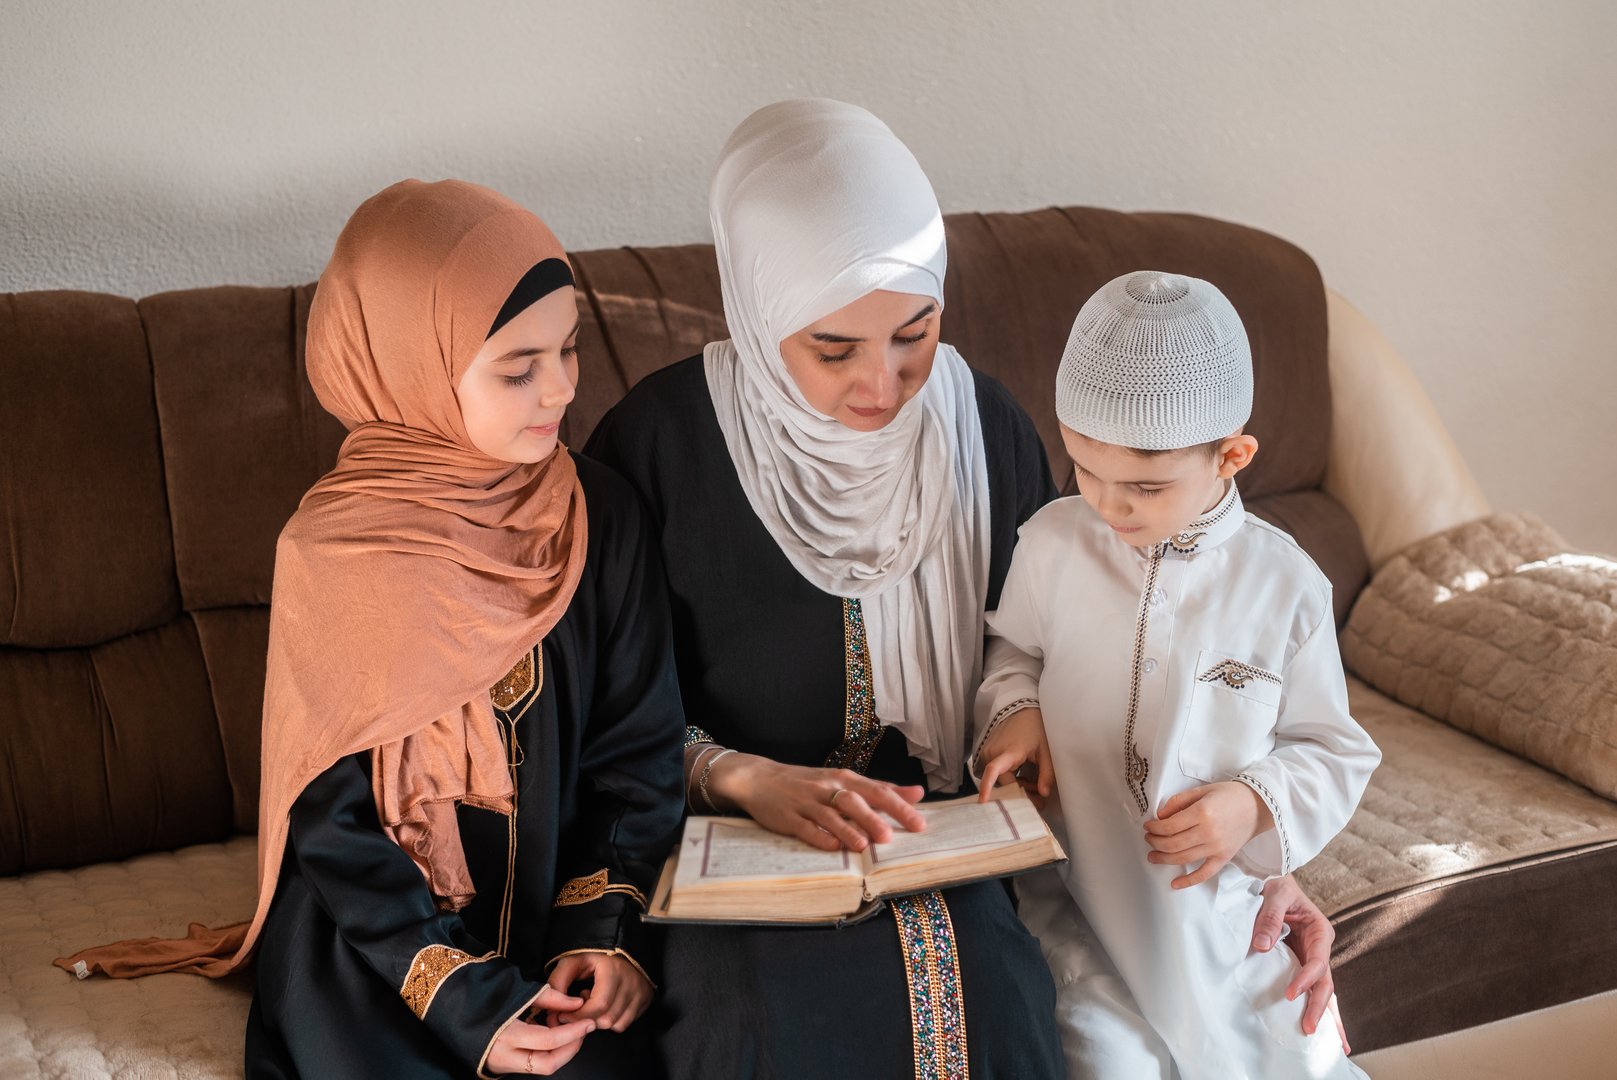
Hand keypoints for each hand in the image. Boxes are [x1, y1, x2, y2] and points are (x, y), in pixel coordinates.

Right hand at [484, 985, 592, 1074]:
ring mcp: (502, 1064)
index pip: (548, 1040)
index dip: (573, 1032)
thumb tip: (577, 1002)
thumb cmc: (484, 995)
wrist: (452, 1006)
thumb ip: (550, 998)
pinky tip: (553, 1035)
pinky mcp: (502, 1066)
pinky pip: (532, 1063)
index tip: (589, 1022)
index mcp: (505, 1035)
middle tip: (583, 1030)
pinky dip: (548, 1051)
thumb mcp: (518, 992)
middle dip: (570, 1048)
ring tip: (570, 1030)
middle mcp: (504, 1055)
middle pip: (548, 1063)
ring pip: (542, 1066)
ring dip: (561, 1051)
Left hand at [545, 952, 653, 1032]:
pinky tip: (605, 1006)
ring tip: (592, 1003)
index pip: (599, 1005)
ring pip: (616, 1024)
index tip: (563, 1014)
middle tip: (576, 1008)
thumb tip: (552, 1008)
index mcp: (613, 970)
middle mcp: (631, 981)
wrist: (620, 951)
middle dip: (586, 1019)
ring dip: (598, 1020)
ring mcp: (641, 991)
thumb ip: (558, 981)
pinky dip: (611, 1021)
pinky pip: (625, 1024)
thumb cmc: (593, 957)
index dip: (578, 1015)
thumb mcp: (572, 962)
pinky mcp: (645, 1000)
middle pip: (607, 1018)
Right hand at [711, 754, 925, 851]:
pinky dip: (818, 836)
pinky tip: (830, 847)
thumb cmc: (810, 783)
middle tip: (893, 835)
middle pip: (855, 800)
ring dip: (847, 828)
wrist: (760, 779)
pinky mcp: (788, 817)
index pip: (877, 791)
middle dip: (874, 817)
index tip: (920, 823)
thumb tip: (917, 793)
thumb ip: (881, 789)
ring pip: (830, 814)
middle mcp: (828, 788)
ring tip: (864, 844)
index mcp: (845, 779)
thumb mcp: (845, 781)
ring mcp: (807, 802)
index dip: (899, 806)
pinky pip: (804, 827)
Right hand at [975, 707, 1053, 806]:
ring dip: (1016, 785)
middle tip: (1039, 798)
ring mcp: (988, 753)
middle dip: (1021, 793)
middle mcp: (993, 753)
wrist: (1021, 710)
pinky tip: (1023, 776)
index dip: (987, 787)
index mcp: (1009, 751)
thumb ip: (1046, 773)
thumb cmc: (1035, 728)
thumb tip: (1044, 794)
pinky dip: (1011, 778)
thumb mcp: (1046, 751)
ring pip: (1000, 780)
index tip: (983, 802)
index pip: (994, 771)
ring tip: (1034, 783)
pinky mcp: (987, 754)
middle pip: (1002, 783)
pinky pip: (997, 773)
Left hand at [1144, 781, 1272, 888]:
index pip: (1169, 826)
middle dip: (1155, 843)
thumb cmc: (1229, 795)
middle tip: (1148, 839)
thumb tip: (1160, 815)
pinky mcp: (1224, 857)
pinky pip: (1204, 873)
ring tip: (1153, 856)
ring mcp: (1217, 848)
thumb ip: (1179, 802)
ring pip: (1183, 859)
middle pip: (1173, 844)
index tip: (1148, 826)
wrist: (1258, 805)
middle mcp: (1209, 833)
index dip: (1154, 828)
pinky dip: (1188, 881)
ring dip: (1164, 859)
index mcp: (1202, 813)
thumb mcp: (1201, 790)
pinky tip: (1174, 884)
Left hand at [1253, 875, 1350, 1053]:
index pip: (1317, 961)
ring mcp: (1311, 957)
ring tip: (1332, 1044)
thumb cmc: (1274, 882)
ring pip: (1323, 990)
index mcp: (1319, 930)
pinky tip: (1322, 1029)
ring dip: (1325, 1014)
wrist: (1271, 877)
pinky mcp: (1300, 963)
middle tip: (1309, 1029)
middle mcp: (1319, 947)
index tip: (1290, 994)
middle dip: (1320, 1007)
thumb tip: (1262, 946)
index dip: (1305, 979)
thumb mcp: (1273, 893)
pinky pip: (1310, 987)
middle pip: (1325, 982)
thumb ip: (1269, 917)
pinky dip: (1316, 1006)